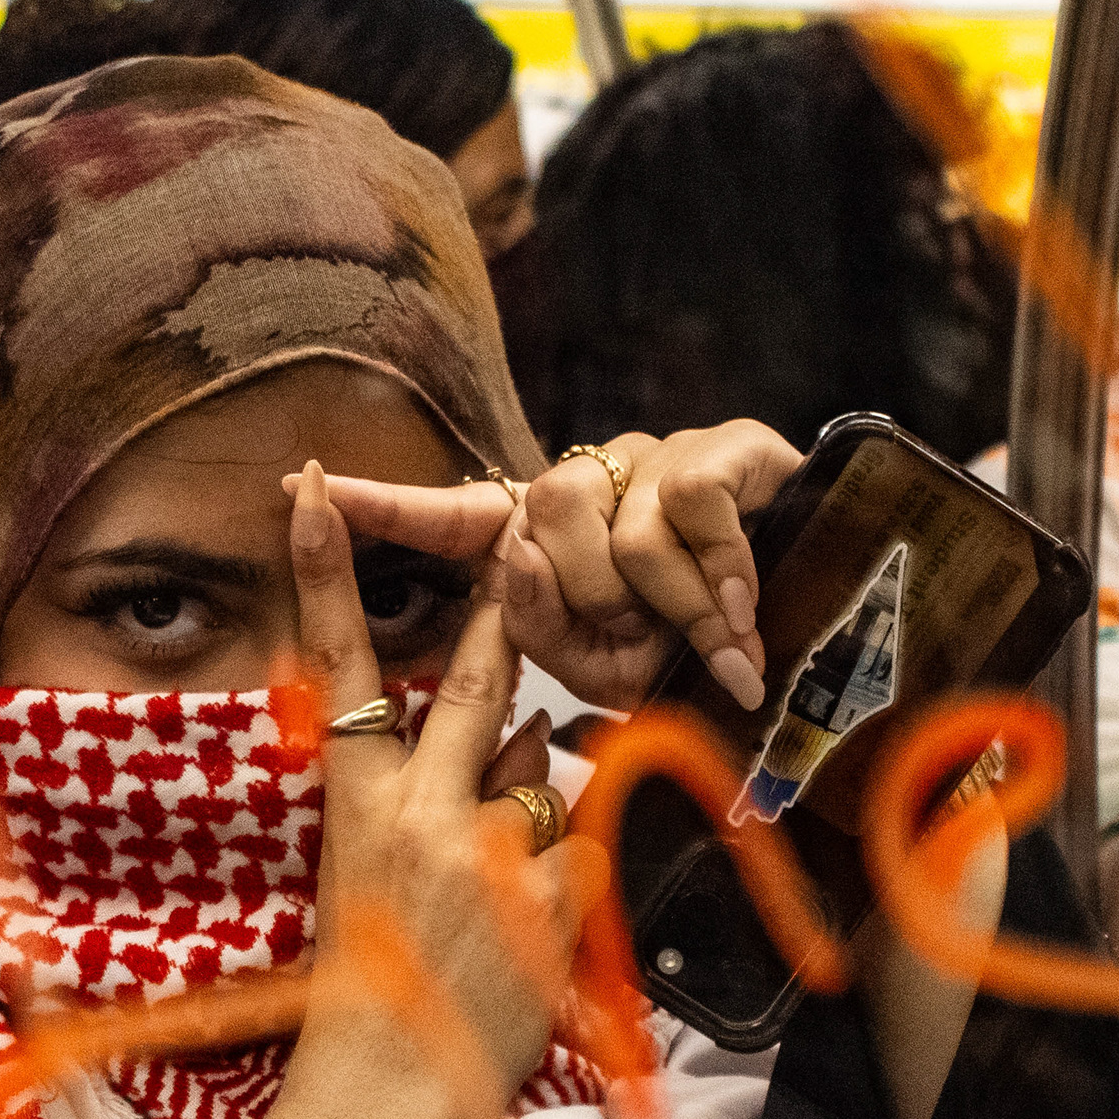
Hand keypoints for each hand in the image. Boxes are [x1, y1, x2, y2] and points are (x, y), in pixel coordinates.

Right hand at [282, 463, 603, 1118]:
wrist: (382, 1098)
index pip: (338, 669)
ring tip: (494, 886)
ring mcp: (489, 852)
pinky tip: (535, 931)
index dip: (323, 573)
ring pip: (544, 775)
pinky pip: (583, 851)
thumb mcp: (363, 882)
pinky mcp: (549, 897)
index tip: (312, 489)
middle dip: (500, 614)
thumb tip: (519, 747)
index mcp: (356, 806)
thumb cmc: (362, 998)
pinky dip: (569, 880)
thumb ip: (428, 806)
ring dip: (536, 805)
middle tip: (518, 533)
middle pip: (476, 688)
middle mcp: (421, 813)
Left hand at [313, 420, 802, 711]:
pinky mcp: (725, 447)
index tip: (300, 485)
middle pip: (536, 519)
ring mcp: (653, 454)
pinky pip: (689, 503)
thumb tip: (508, 581)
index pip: (446, 516)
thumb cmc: (692, 660)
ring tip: (706, 644)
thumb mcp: (605, 671)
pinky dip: (716, 573)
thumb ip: (537, 637)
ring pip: (615, 521)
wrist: (819, 630)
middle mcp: (589, 480)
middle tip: (639, 644)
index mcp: (544, 541)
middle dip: (587, 600)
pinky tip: (742, 612)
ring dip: (662, 603)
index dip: (378, 506)